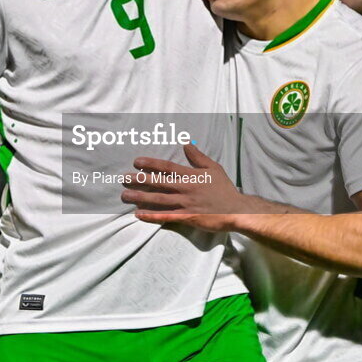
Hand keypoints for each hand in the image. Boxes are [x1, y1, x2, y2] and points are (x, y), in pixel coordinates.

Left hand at [121, 144, 247, 231]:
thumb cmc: (224, 189)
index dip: (151, 164)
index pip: (167, 168)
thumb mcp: (213, 168)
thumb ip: (198, 157)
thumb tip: (186, 144)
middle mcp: (185, 188)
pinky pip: (166, 217)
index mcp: (191, 175)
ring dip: (141, 197)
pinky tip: (139, 214)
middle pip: (158, 183)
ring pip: (159, 200)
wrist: (236, 210)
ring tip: (125, 195)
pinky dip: (152, 216)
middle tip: (124, 179)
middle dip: (140, 180)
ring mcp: (185, 204)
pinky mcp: (186, 218)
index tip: (137, 162)